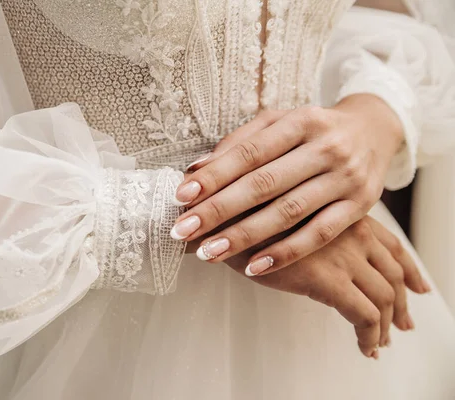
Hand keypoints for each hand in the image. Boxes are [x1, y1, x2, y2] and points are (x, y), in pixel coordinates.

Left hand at [171, 95, 404, 274]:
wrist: (374, 130)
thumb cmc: (313, 129)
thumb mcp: (280, 122)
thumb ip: (240, 143)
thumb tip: (195, 170)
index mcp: (300, 121)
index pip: (250, 152)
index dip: (214, 176)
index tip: (181, 196)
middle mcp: (325, 148)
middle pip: (264, 184)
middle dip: (218, 210)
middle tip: (182, 230)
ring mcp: (344, 179)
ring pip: (289, 212)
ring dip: (245, 236)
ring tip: (208, 252)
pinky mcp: (360, 206)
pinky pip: (319, 234)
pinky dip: (286, 252)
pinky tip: (254, 267)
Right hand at [223, 216, 430, 357]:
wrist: (220, 215)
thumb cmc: (242, 210)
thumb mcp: (283, 209)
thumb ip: (309, 225)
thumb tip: (311, 243)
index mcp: (344, 212)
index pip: (390, 242)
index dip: (408, 267)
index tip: (417, 287)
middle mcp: (352, 230)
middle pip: (394, 270)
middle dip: (403, 299)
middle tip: (403, 322)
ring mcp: (342, 254)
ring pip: (384, 295)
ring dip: (387, 323)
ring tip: (382, 342)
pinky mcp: (326, 279)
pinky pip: (363, 316)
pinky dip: (369, 336)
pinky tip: (365, 349)